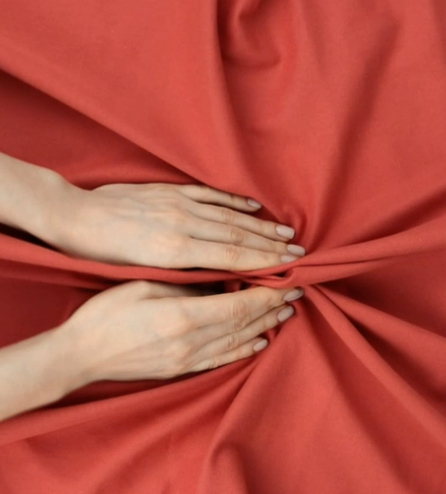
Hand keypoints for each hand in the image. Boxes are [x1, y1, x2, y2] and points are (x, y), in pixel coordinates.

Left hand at [51, 183, 305, 269]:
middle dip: (271, 246)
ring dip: (260, 225)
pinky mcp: (170, 191)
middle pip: (238, 235)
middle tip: (298, 253)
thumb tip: (217, 279)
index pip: (232, 256)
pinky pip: (209, 194)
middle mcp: (182, 224)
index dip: (264, 262)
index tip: (288, 267)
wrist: (75, 218)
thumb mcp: (138, 274)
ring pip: (228, 216)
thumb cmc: (102, 255)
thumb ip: (180, 274)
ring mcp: (177, 203)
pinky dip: (233, 201)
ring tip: (286, 233)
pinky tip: (252, 206)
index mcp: (174, 251)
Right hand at [63, 280, 302, 382]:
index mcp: (183, 316)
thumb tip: (217, 282)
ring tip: (285, 314)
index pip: (239, 305)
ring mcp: (187, 359)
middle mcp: (192, 341)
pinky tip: (258, 343)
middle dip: (272, 307)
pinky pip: (221, 360)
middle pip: (244, 323)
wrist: (81, 355)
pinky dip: (243, 350)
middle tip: (295, 294)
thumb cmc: (106, 315)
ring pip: (237, 341)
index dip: (266, 294)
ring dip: (264, 327)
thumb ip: (185, 286)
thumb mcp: (145, 287)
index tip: (286, 282)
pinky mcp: (180, 369)